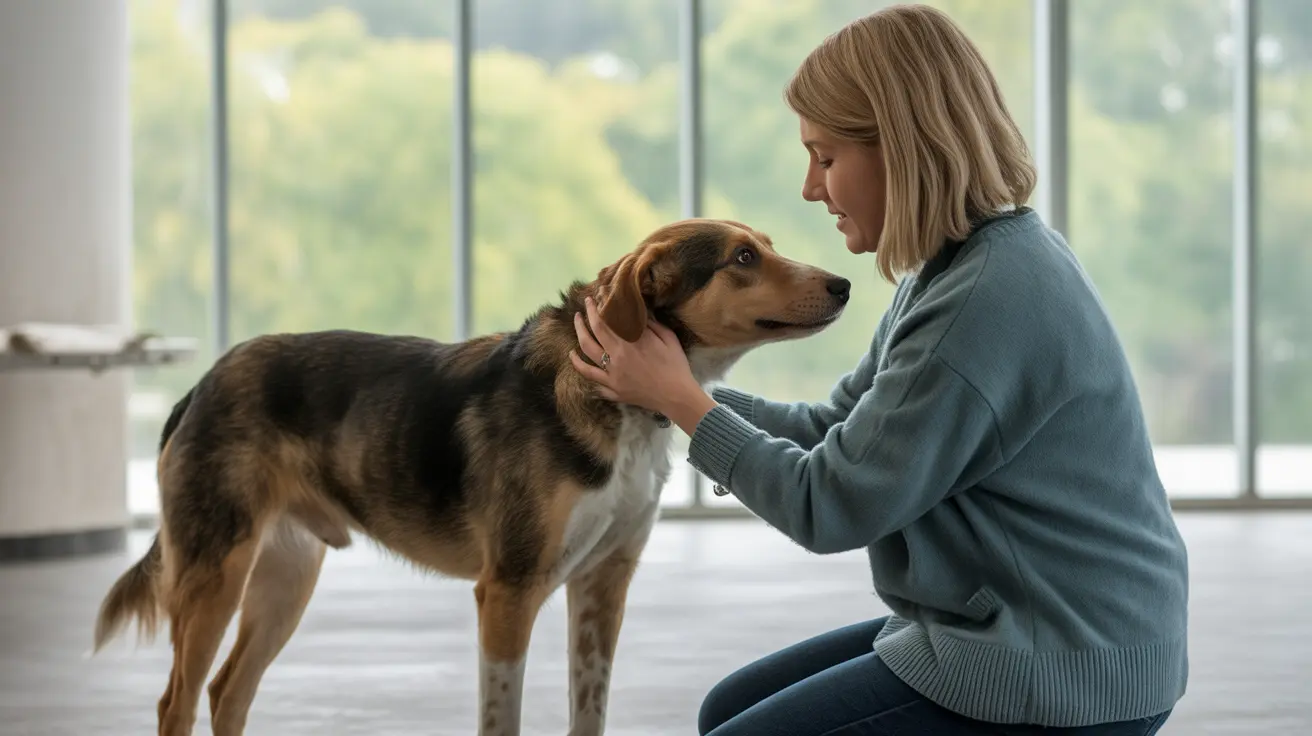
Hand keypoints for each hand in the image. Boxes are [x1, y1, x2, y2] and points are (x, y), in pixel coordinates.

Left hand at [570, 297, 716, 433]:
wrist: (677, 396)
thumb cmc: (675, 366)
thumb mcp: (668, 338)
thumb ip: (652, 324)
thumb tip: (638, 314)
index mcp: (628, 344)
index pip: (602, 323)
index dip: (593, 310)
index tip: (590, 301)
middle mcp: (615, 359)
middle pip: (588, 338)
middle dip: (580, 323)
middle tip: (578, 314)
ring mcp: (612, 378)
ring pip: (584, 361)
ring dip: (576, 346)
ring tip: (574, 336)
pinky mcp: (613, 392)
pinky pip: (593, 381)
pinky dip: (584, 372)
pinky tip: (579, 363)